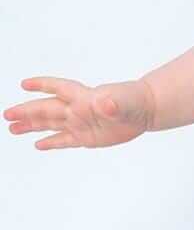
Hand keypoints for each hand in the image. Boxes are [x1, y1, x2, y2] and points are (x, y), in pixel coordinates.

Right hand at [3, 76, 155, 149]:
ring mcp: (80, 123)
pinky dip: (51, 142)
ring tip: (12, 129)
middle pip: (46, 109)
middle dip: (27, 112)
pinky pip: (65, 140)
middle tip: (7, 115)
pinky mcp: (87, 137)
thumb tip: (105, 103)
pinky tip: (37, 145)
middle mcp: (77, 109)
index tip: (24, 85)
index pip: (58, 89)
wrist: (144, 111)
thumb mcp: (123, 102)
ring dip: (32, 126)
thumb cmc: (134, 101)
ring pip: (50, 124)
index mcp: (83, 98)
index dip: (42, 85)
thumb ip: (112, 103)